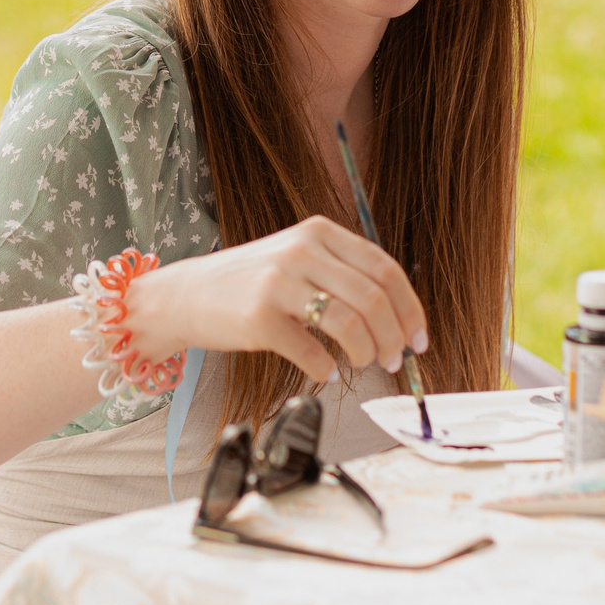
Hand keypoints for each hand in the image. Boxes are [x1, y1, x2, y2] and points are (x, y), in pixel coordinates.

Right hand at [125, 216, 429, 382]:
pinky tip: (326, 372)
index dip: (410, 308)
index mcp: (319, 232)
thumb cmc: (248, 284)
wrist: (185, 295)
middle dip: (395, 336)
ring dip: (368, 353)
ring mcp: (278, 282)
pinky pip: (312, 352)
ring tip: (365, 364)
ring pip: (350, 323)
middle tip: (396, 360)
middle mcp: (301, 250)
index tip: (419, 338)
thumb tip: (396, 317)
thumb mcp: (297, 259)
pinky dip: (327, 369)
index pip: (385, 268)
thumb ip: (341, 275)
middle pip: (374, 297)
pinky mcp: (259, 318)